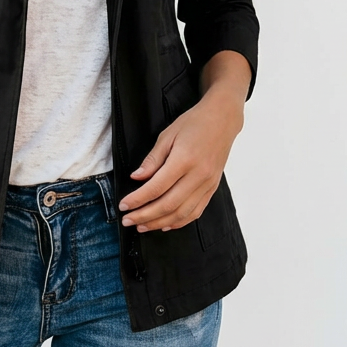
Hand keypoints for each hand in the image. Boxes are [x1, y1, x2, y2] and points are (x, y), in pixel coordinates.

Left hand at [117, 83, 244, 232]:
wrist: (222, 120)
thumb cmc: (194, 123)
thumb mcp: (167, 135)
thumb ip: (152, 159)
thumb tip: (137, 177)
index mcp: (184, 160)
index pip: (156, 187)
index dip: (138, 199)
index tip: (124, 205)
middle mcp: (198, 175)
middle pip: (168, 205)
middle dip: (145, 216)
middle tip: (128, 220)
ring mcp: (207, 184)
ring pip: (182, 213)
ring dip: (160, 223)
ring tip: (142, 225)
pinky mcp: (212, 189)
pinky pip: (196, 212)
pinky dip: (179, 222)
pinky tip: (166, 224)